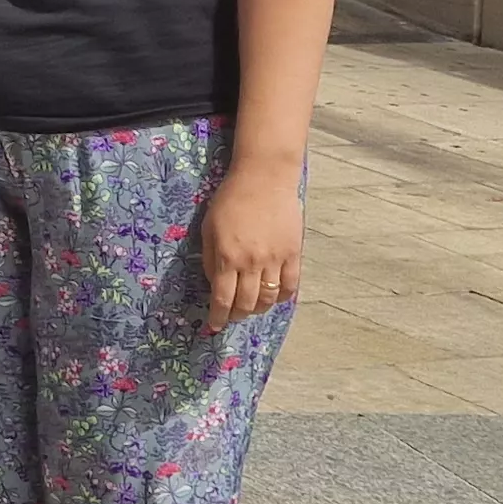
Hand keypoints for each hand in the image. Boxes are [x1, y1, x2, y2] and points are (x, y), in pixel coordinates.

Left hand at [200, 167, 302, 326]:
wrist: (264, 178)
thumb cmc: (230, 199)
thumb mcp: (209, 227)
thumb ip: (211, 259)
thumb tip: (214, 284)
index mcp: (228, 256)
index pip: (223, 299)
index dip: (218, 316)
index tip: (214, 325)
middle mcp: (252, 262)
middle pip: (246, 304)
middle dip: (237, 315)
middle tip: (232, 315)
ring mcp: (275, 259)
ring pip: (269, 299)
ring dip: (258, 309)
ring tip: (251, 307)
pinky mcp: (293, 253)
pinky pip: (291, 286)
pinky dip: (283, 297)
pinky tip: (275, 297)